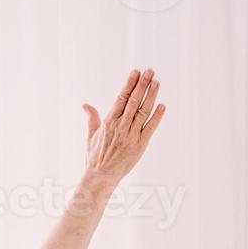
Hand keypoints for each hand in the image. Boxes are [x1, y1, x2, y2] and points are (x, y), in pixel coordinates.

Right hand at [82, 68, 164, 184]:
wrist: (100, 177)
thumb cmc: (95, 158)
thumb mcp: (91, 136)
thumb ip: (91, 118)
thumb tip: (85, 105)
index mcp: (109, 122)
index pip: (121, 98)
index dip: (129, 84)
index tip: (136, 73)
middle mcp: (120, 127)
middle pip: (133, 101)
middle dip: (142, 85)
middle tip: (150, 71)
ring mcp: (131, 135)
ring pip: (143, 111)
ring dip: (150, 96)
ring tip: (156, 82)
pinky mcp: (139, 145)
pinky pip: (150, 128)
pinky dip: (157, 117)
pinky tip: (162, 105)